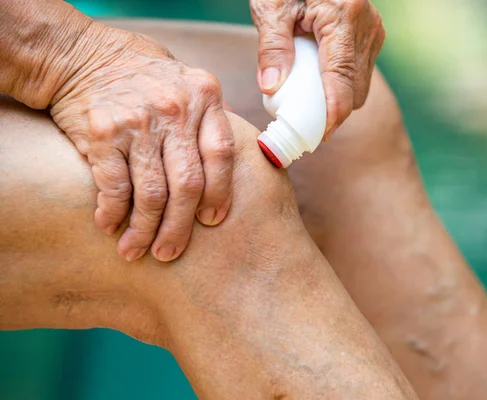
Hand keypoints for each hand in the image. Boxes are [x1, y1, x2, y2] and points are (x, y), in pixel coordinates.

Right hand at [50, 24, 233, 261]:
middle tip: (170, 251)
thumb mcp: (187, 82)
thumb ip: (209, 118)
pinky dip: (112, 213)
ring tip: (136, 250)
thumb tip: (232, 162)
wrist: (82, 56)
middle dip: (179, 227)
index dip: (219, 195)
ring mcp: (139, 121)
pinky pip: (114, 187)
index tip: (211, 221)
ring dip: (144, 230)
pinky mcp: (103, 133)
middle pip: (188, 184)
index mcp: (204, 96)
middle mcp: (175, 109)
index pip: (221, 155)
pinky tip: (110, 226)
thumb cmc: (143, 75)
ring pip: (152, 193)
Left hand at [250, 0, 385, 137]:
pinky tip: (318, 84)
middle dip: (331, 112)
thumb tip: (272, 89)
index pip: (342, 81)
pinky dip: (340, 85)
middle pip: (355, 90)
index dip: (332, 115)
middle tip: (301, 124)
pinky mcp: (372, 35)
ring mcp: (373, 30)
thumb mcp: (271, 6)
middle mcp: (367, 25)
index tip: (316, 137)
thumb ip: (272, 48)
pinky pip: (359, 73)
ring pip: (360, 85)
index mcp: (343, 15)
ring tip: (306, 103)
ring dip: (336, 99)